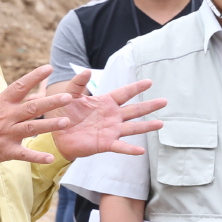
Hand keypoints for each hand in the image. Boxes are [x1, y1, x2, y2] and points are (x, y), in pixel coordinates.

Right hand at [0, 65, 73, 168]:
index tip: (49, 68)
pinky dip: (37, 157)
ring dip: (49, 126)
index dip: (35, 76)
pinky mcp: (5, 151)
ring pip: (32, 129)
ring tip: (66, 122)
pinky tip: (51, 157)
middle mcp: (6, 117)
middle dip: (51, 102)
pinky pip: (24, 154)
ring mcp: (7, 134)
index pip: (20, 86)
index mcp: (0, 103)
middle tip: (69, 96)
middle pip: (32, 107)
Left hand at [48, 69, 165, 159]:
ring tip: (160, 124)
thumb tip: (87, 70)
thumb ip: (78, 83)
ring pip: (133, 128)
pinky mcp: (106, 144)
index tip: (149, 82)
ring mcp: (111, 130)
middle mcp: (112, 116)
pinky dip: (130, 149)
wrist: (57, 135)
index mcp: (106, 103)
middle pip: (134, 110)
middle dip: (149, 106)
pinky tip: (141, 151)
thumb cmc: (64, 114)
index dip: (136, 88)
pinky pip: (120, 146)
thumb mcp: (69, 96)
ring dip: (146, 126)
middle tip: (164, 101)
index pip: (124, 93)